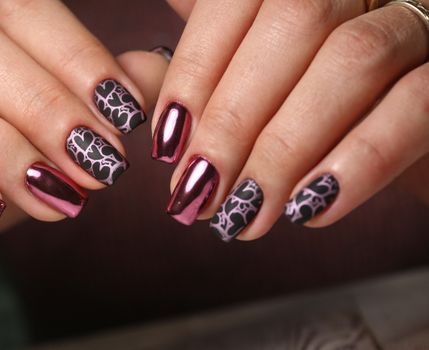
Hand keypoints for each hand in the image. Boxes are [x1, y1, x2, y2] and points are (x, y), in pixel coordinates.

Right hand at [0, 0, 168, 288]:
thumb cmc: (2, 161)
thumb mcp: (59, 131)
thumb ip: (105, 94)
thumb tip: (154, 72)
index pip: (23, 10)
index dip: (79, 61)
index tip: (126, 117)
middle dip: (48, 109)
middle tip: (103, 167)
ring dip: (5, 149)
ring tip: (60, 198)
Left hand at [153, 0, 428, 241]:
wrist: (401, 129)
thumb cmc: (314, 102)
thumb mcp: (253, 78)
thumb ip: (198, 69)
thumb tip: (127, 80)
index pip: (234, 0)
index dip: (195, 72)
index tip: (167, 144)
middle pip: (293, 25)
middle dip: (234, 120)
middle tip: (197, 192)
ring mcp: (415, 18)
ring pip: (350, 63)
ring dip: (285, 150)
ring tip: (243, 214)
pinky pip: (413, 107)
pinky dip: (355, 164)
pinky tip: (306, 211)